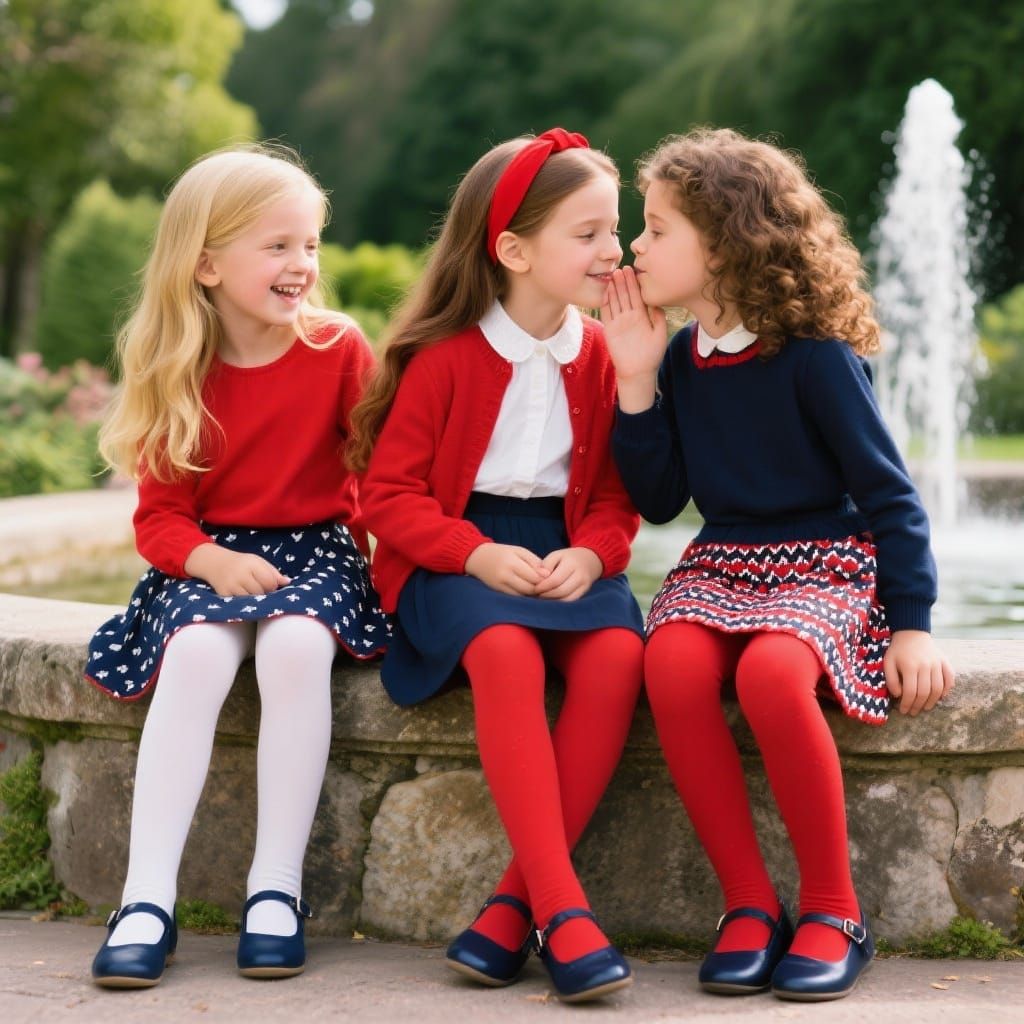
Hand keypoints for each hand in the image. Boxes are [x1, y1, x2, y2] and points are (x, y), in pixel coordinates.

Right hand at [184, 543, 290, 596]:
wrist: (214, 563)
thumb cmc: (241, 563)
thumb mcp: (258, 561)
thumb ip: (273, 572)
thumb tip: (288, 582)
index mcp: (252, 564)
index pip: (269, 581)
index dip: (273, 586)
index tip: (270, 585)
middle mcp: (241, 575)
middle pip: (261, 592)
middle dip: (264, 593)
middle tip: (262, 590)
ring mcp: (231, 586)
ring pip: (251, 600)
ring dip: (255, 599)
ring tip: (253, 593)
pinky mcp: (224, 595)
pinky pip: (240, 603)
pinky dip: (245, 602)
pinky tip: (244, 596)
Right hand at [464, 542, 548, 595]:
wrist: (477, 558)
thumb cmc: (502, 552)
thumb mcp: (519, 550)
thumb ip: (534, 561)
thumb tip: (548, 575)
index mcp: (512, 562)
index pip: (535, 577)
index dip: (545, 580)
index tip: (550, 577)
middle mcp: (505, 576)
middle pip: (530, 588)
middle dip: (540, 588)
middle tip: (546, 585)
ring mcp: (500, 586)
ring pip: (523, 595)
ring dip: (533, 593)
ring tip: (538, 587)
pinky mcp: (498, 592)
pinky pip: (516, 598)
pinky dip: (524, 595)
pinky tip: (527, 591)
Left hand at [534, 547, 602, 601]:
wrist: (588, 560)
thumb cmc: (567, 558)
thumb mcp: (556, 555)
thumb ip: (545, 565)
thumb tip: (538, 578)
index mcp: (572, 564)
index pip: (555, 580)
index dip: (542, 586)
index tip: (534, 588)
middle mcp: (580, 575)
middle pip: (561, 591)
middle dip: (546, 595)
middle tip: (536, 595)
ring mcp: (585, 585)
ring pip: (566, 599)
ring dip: (552, 600)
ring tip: (543, 597)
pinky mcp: (585, 592)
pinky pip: (571, 601)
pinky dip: (559, 602)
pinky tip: (552, 599)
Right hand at [600, 266, 667, 412]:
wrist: (638, 372)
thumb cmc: (651, 355)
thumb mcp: (660, 334)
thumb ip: (659, 318)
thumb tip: (656, 302)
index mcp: (642, 316)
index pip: (637, 295)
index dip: (634, 283)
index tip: (633, 270)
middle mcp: (629, 317)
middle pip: (625, 295)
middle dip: (623, 282)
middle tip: (621, 267)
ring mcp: (619, 323)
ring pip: (615, 302)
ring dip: (614, 289)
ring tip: (613, 275)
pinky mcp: (610, 330)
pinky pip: (606, 313)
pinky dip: (605, 303)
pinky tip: (605, 291)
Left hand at [883, 630, 954, 714]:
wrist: (911, 633)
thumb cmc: (897, 650)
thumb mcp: (888, 663)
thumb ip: (891, 680)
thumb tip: (899, 695)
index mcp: (909, 666)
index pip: (910, 692)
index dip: (907, 704)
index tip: (903, 711)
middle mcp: (925, 665)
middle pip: (925, 692)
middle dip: (918, 706)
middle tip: (913, 712)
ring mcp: (937, 663)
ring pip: (938, 688)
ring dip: (932, 701)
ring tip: (925, 707)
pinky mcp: (945, 662)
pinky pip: (950, 678)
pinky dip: (947, 689)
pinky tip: (941, 696)